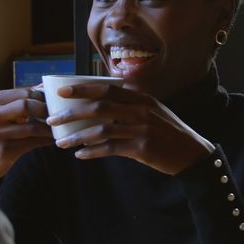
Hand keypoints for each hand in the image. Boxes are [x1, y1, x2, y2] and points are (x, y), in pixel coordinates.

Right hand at [0, 87, 53, 177]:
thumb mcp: (1, 113)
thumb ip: (20, 100)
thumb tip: (45, 86)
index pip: (25, 92)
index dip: (44, 97)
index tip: (56, 103)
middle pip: (26, 105)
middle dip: (46, 110)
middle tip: (59, 115)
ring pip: (32, 127)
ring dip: (50, 128)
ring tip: (60, 129)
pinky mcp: (4, 150)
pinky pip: (32, 143)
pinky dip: (46, 141)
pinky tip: (53, 140)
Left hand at [47, 83, 213, 174]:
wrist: (191, 154)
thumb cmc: (168, 132)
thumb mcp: (153, 111)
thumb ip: (131, 105)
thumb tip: (100, 106)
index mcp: (141, 97)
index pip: (106, 87)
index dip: (82, 88)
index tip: (61, 91)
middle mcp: (140, 110)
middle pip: (99, 106)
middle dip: (71, 112)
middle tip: (51, 119)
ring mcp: (142, 128)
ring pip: (101, 129)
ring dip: (77, 136)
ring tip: (60, 143)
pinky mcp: (142, 148)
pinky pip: (111, 149)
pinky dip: (93, 152)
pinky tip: (80, 155)